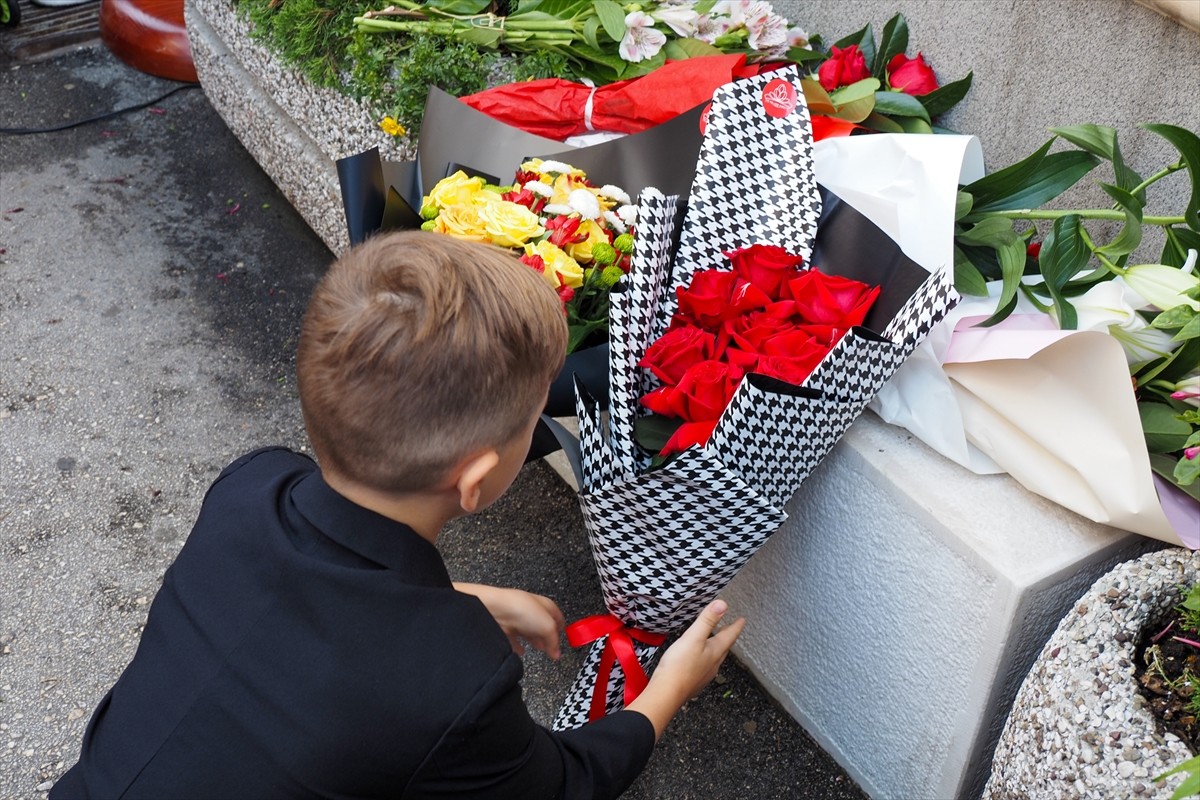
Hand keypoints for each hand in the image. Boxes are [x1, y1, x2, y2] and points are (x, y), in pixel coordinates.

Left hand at [454, 583, 565, 659]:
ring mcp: (516, 618)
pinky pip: (513, 639)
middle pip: (542, 624)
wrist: (494, 611)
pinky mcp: (504, 628)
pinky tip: (520, 651)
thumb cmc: (522, 610)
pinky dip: (518, 646)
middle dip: (547, 635)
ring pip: (527, 631)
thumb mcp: (547, 626)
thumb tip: (556, 652)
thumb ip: (554, 640)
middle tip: (551, 646)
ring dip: (534, 640)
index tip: (564, 637)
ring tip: (539, 648)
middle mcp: (529, 610)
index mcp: (543, 604)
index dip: (561, 626)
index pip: (556, 614)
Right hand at [627, 599, 744, 739]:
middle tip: (730, 629)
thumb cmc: (679, 665)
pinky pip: (704, 667)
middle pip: (724, 648)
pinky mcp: (693, 682)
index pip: (730, 636)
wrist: (667, 693)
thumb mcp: (693, 637)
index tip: (742, 620)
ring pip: (714, 658)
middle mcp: (713, 664)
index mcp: (715, 652)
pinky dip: (704, 659)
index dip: (736, 626)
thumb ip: (707, 620)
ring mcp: (704, 675)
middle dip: (727, 637)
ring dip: (716, 648)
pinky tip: (697, 660)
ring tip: (713, 642)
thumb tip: (723, 604)